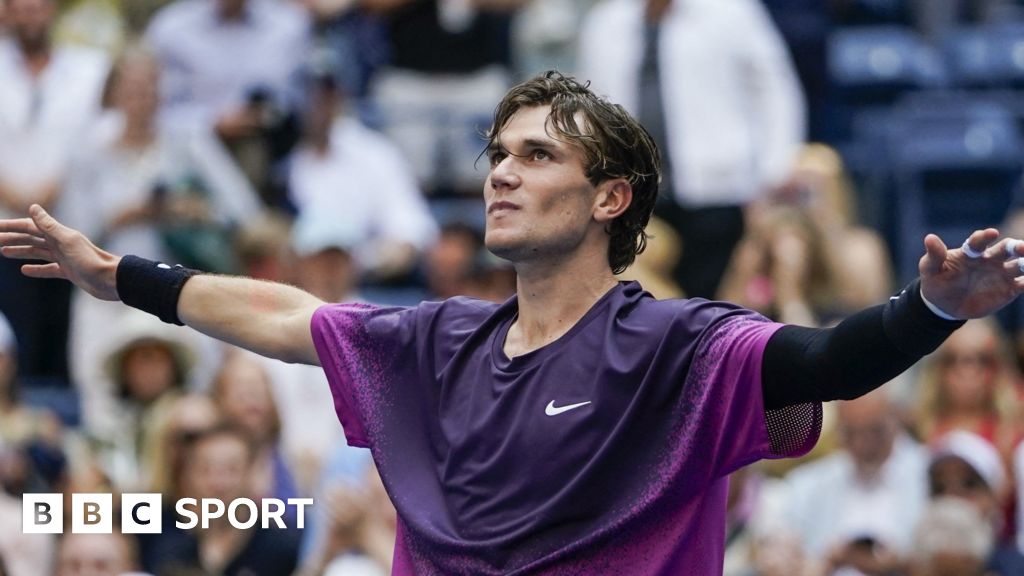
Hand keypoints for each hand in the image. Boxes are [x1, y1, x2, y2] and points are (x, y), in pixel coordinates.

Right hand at [0, 204, 120, 300]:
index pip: (30, 227)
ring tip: (3, 252)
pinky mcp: (69, 272)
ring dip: (20, 251)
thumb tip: (33, 207)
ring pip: (37, 252)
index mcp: (59, 234)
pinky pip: (49, 269)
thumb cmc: (91, 260)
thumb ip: (49, 226)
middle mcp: (61, 244)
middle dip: (12, 238)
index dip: (12, 226)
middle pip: (31, 238)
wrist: (111, 280)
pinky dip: (36, 269)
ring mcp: (65, 258)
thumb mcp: (68, 241)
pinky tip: (24, 270)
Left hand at [919, 228, 1023, 318]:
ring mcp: (1001, 274)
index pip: (979, 241)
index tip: (991, 233)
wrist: (943, 304)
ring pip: (1019, 265)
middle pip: (1007, 248)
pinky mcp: (1009, 289)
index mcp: (971, 252)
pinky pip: (1023, 284)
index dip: (985, 236)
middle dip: (1016, 246)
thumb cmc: (937, 281)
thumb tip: (929, 237)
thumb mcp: (930, 269)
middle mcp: (990, 259)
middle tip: (1022, 248)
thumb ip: (934, 255)